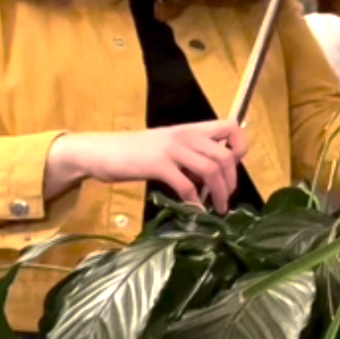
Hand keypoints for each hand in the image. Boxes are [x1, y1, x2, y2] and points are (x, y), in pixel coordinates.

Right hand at [46, 120, 248, 212]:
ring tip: (216, 208)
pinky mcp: (158, 165)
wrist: (99, 151)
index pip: (230, 127)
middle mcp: (185, 136)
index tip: (235, 168)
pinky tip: (194, 211)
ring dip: (218, 193)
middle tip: (225, 199)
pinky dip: (194, 201)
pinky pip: (186, 185)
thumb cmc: (132, 152)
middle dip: (231, 181)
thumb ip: (189, 156)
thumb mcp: (166, 147)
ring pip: (211, 170)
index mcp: (189, 129)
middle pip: (225, 156)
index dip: (240, 147)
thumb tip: (209, 178)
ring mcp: (171, 149)